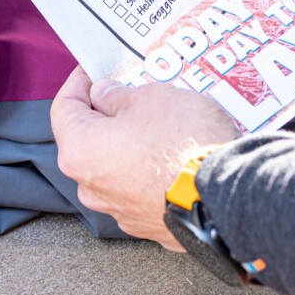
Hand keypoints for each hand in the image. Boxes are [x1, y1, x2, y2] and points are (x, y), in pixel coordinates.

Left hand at [50, 66, 238, 249]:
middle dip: (105, 113)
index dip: (78, 82)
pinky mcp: (146, 224)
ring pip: (113, 166)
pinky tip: (168, 154)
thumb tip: (104, 95)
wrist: (231, 199)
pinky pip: (137, 188)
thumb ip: (117, 95)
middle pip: (87, 139)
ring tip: (155, 122)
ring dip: (126, 143)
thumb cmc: (184, 142)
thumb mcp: (150, 99)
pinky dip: (145, 170)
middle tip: (127, 92)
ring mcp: (118, 210)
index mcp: (79, 151)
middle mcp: (89, 186)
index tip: (93, 69)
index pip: (64, 108)